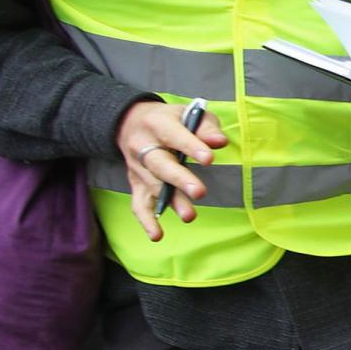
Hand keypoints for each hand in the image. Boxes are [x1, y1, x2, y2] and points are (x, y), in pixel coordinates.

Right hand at [117, 99, 227, 241]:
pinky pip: (138, 203)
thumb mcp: (189, 114)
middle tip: (199, 192)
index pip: (175, 136)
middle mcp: (142, 146)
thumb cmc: (171, 120)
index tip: (209, 159)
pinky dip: (146, 220)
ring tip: (189, 216)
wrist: (130, 122)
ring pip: (152, 186)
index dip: (192, 147)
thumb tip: (220, 142)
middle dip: (179, 179)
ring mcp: (137, 167)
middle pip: (160, 164)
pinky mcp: (136, 184)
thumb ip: (206, 127)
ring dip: (170, 202)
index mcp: (158, 124)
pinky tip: (157, 235)